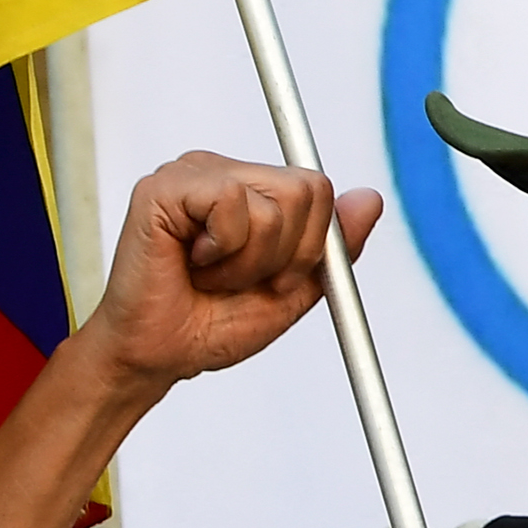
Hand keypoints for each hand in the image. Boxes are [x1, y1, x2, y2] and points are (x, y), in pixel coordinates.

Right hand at [77, 155, 382, 399]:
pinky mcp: (163, 187)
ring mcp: (191, 173)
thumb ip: (333, 247)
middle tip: (239, 279)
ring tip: (213, 275)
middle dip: (286, 256)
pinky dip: (224, 251)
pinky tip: (192, 262)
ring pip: (275, 204)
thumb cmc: (211, 323)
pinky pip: (232, 205)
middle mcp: (222, 171)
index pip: (318, 189)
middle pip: (307, 191)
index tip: (272, 278)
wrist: (156, 357)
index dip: (309, 247)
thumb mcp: (293, 290)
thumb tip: (370, 199)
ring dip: (251, 261)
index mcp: (251, 188)